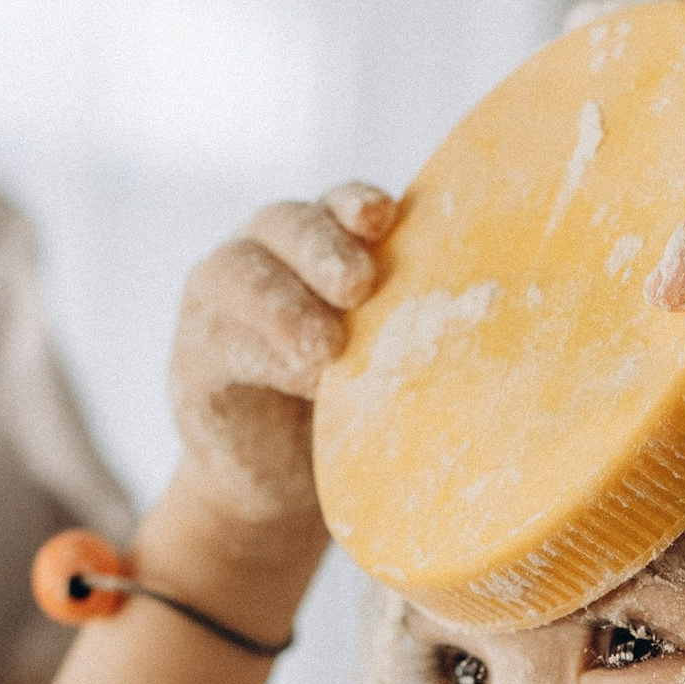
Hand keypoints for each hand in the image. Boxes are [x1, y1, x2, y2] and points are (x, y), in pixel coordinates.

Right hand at [165, 183, 395, 542]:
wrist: (282, 479)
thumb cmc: (353, 408)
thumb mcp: (388, 362)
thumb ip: (410, 330)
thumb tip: (489, 324)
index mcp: (327, 243)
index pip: (339, 205)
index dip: (357, 204)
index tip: (385, 218)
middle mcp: (269, 254)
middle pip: (286, 223)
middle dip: (323, 249)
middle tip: (359, 286)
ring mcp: (222, 298)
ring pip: (239, 273)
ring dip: (284, 305)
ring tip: (325, 347)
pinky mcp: (195, 352)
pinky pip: (219, 341)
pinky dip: (262, 357)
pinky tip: (302, 379)